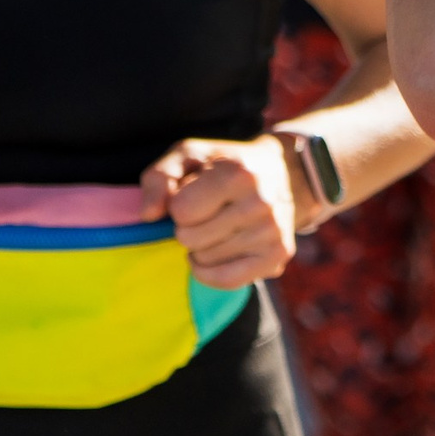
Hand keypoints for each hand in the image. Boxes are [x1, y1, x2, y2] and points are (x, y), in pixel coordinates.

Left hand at [139, 136, 302, 288]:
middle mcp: (260, 203)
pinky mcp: (277, 256)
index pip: (181, 211)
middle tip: (207, 212)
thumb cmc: (226, 164)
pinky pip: (225, 281)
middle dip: (188, 227)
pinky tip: (217, 251)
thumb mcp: (189, 154)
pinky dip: (210, 272)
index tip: (195, 193)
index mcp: (238, 173)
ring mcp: (272, 232)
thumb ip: (159, 177)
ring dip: (201, 247)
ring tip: (219, 225)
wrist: (285, 174)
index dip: (179, 204)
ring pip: (204, 261)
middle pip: (189, 238)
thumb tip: (149, 215)